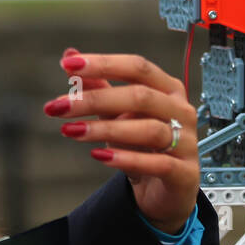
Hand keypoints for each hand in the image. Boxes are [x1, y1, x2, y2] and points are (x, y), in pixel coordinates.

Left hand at [43, 49, 198, 233]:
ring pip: (148, 129)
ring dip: (105, 129)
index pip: (137, 67)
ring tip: (71, 130)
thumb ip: (97, 86)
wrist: (161, 189)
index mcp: (167, 87)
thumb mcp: (116, 113)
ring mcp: (186, 141)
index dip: (104, 64)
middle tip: (58, 106)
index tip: (68, 66)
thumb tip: (69, 55)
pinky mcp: (185, 172)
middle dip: (95, 99)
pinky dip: (126, 159)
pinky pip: (157, 163)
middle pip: (140, 96)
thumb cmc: (141, 145)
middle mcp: (180, 110)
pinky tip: (99, 156)